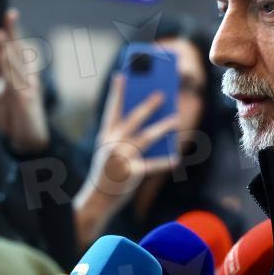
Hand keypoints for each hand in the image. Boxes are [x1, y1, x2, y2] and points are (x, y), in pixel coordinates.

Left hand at [0, 9, 49, 154]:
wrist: (25, 142)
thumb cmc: (13, 119)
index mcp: (21, 76)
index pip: (16, 51)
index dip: (12, 33)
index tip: (8, 15)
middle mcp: (27, 79)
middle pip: (20, 52)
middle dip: (15, 32)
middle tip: (10, 14)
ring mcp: (28, 88)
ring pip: (18, 64)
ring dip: (10, 47)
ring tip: (1, 32)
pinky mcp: (25, 99)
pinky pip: (16, 80)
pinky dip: (10, 67)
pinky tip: (3, 57)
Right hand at [74, 74, 179, 248]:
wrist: (97, 199)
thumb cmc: (108, 171)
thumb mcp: (111, 150)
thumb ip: (125, 135)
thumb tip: (152, 120)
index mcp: (106, 135)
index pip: (112, 109)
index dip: (117, 92)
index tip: (122, 75)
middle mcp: (112, 143)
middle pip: (133, 119)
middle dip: (148, 105)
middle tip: (162, 93)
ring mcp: (121, 157)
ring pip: (146, 137)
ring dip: (163, 126)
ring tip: (176, 118)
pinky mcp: (130, 173)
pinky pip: (151, 165)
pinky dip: (164, 162)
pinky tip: (176, 158)